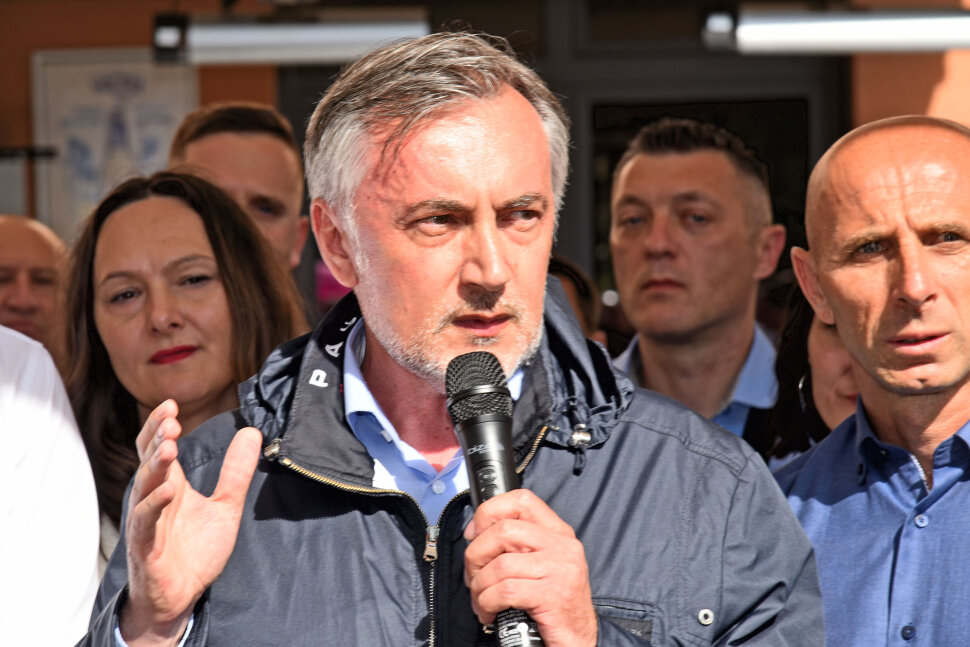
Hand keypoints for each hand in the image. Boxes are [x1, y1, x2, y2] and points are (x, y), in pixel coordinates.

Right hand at [120, 400, 261, 645]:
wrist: (183, 595)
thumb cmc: (197, 551)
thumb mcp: (226, 506)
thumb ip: (236, 472)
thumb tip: (252, 432)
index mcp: (170, 485)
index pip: (157, 447)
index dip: (160, 425)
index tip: (171, 404)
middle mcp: (153, 498)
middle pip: (147, 460)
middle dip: (156, 437)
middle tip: (170, 419)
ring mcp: (146, 521)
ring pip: (144, 486)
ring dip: (155, 465)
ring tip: (169, 445)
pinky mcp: (145, 546)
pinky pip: (145, 521)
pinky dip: (155, 503)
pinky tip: (168, 488)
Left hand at [464, 489, 596, 645]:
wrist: (580, 639)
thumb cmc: (554, 604)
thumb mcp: (541, 565)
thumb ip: (517, 545)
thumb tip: (475, 533)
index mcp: (558, 533)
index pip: (522, 500)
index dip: (490, 512)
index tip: (475, 533)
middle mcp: (562, 546)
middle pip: (503, 531)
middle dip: (476, 555)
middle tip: (472, 577)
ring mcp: (560, 569)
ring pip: (500, 564)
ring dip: (479, 586)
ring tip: (480, 599)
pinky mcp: (553, 595)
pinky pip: (505, 591)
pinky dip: (487, 602)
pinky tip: (489, 612)